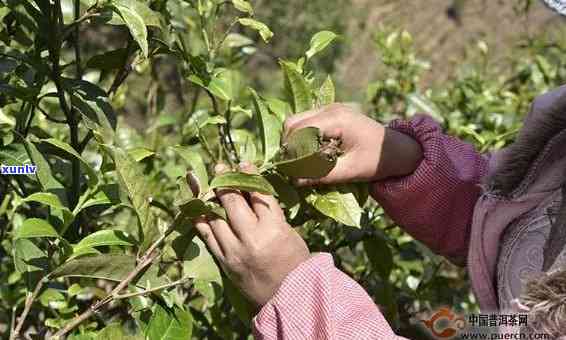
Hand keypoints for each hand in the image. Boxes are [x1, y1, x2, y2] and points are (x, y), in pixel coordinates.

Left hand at [194, 163, 309, 307]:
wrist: (289, 298)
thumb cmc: (295, 263)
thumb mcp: (289, 233)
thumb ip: (270, 213)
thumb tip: (251, 192)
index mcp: (274, 229)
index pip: (258, 194)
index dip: (249, 176)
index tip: (243, 164)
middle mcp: (251, 238)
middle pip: (232, 202)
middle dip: (225, 182)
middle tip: (219, 168)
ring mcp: (234, 251)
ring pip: (215, 217)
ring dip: (209, 198)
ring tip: (206, 186)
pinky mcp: (224, 262)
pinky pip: (207, 237)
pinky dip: (201, 221)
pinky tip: (196, 209)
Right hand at [283, 103, 422, 184]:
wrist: (399, 149)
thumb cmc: (378, 160)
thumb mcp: (351, 171)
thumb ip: (322, 176)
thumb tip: (294, 181)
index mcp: (336, 119)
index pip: (298, 131)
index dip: (290, 152)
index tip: (290, 172)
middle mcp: (330, 108)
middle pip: (292, 123)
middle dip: (288, 146)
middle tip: (292, 168)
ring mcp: (329, 108)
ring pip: (296, 121)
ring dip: (294, 142)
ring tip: (300, 162)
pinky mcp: (330, 113)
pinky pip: (306, 122)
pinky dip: (302, 138)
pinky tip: (310, 154)